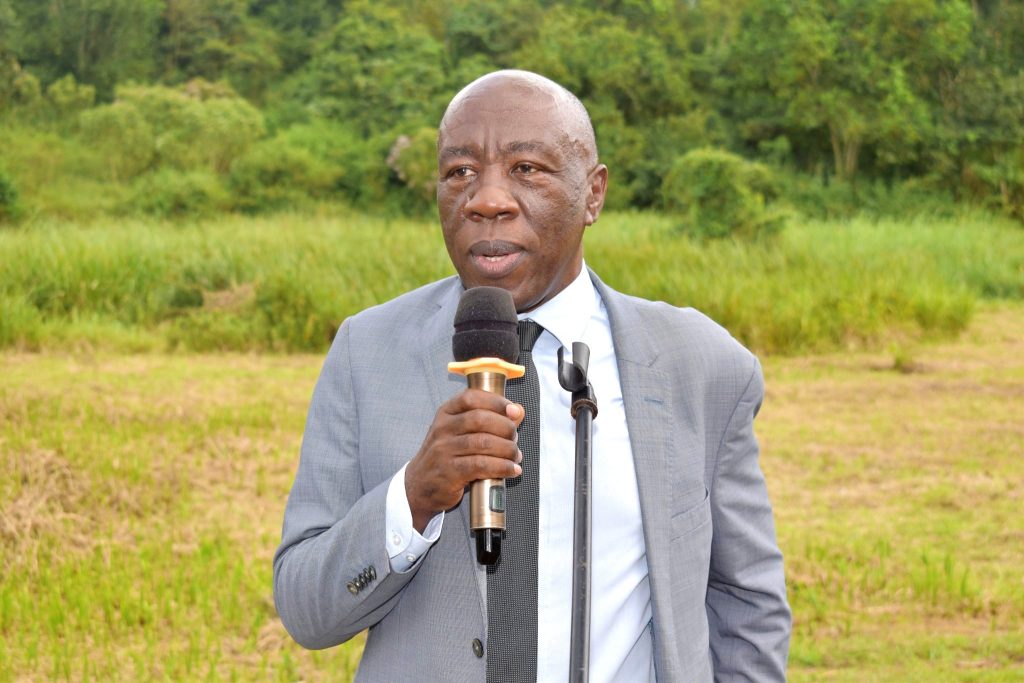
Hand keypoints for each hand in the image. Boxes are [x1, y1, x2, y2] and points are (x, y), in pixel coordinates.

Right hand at [405, 389, 524, 532]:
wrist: (419, 485)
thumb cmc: (445, 456)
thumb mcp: (460, 432)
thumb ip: (488, 420)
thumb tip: (517, 411)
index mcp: (445, 413)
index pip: (471, 398)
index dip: (496, 401)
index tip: (513, 410)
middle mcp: (443, 429)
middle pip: (480, 419)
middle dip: (505, 428)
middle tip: (514, 438)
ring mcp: (444, 450)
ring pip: (483, 443)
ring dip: (507, 449)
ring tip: (515, 456)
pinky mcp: (449, 472)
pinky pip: (481, 465)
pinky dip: (502, 467)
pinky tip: (511, 470)